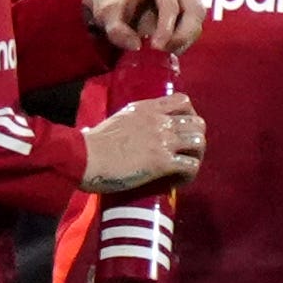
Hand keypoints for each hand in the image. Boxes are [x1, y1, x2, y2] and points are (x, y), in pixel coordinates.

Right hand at [78, 91, 205, 191]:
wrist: (82, 158)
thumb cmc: (90, 144)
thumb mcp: (115, 121)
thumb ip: (129, 122)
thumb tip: (122, 131)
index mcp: (147, 109)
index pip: (183, 101)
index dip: (189, 116)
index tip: (181, 129)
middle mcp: (159, 121)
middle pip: (198, 123)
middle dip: (196, 138)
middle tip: (185, 152)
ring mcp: (162, 141)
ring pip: (199, 142)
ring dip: (195, 156)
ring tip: (183, 167)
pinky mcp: (162, 162)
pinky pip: (191, 166)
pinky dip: (188, 175)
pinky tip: (177, 181)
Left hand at [81, 0, 205, 52]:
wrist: (112, 0)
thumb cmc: (109, 3)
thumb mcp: (105, 15)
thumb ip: (116, 30)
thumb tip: (136, 46)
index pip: (170, 4)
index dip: (166, 28)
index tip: (156, 47)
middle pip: (194, 9)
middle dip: (183, 34)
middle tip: (165, 51)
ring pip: (198, 18)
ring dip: (185, 38)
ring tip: (166, 51)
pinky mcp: (188, 4)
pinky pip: (195, 23)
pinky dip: (185, 38)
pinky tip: (169, 48)